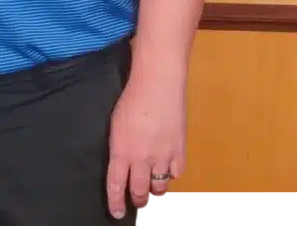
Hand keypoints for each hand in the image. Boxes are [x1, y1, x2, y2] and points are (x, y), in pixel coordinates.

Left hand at [105, 78, 185, 217]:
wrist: (158, 84)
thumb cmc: (132, 98)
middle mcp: (141, 159)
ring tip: (153, 193)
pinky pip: (176, 174)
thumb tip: (122, 164)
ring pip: (159, 188)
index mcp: (121, 151)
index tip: (117, 213)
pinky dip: (171, 176)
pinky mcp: (179, 151)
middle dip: (138, 202)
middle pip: (139, 192)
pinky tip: (168, 171)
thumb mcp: (116, 124)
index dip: (116, 202)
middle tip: (137, 204)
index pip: (116, 185)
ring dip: (155, 193)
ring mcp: (162, 156)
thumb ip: (119, 147)